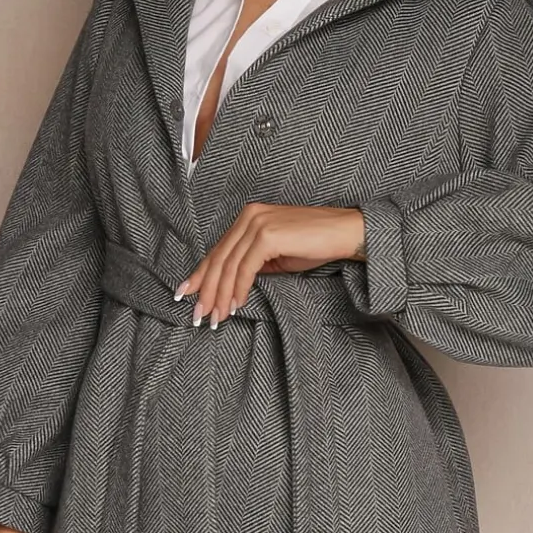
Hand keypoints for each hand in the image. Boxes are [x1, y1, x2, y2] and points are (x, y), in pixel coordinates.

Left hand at [175, 202, 365, 327]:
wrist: (345, 232)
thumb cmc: (316, 243)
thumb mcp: (276, 255)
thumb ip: (253, 263)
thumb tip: (232, 286)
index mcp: (248, 216)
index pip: (218, 250)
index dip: (201, 275)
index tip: (187, 294)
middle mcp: (249, 215)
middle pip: (219, 258)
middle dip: (206, 290)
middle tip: (199, 315)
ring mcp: (257, 223)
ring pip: (229, 265)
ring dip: (220, 295)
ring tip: (215, 317)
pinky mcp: (268, 235)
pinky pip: (246, 268)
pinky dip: (238, 288)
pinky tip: (235, 305)